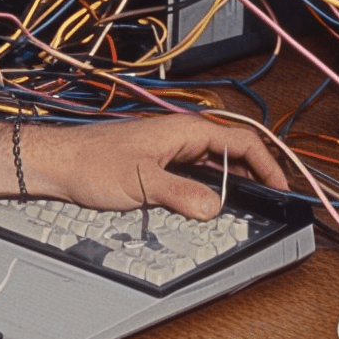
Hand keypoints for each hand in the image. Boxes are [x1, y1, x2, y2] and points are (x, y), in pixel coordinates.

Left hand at [22, 113, 287, 218]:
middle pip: (234, 151)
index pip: (243, 141)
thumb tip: (214, 208)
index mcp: (186, 130)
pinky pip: (196, 172)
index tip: (281, 187)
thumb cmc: (90, 163)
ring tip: (246, 204)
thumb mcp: (141, 183)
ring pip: (215, 163)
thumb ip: (181, 195)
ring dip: (232, 181)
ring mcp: (170, 148)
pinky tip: (207, 204)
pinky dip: (210, 186)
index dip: (268, 164)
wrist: (57, 162)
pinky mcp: (158, 162)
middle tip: (270, 200)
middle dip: (256, 174)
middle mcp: (181, 135)